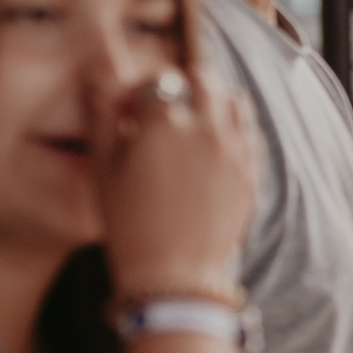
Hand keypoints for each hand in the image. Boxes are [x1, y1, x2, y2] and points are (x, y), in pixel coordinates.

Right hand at [97, 68, 257, 296]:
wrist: (174, 274)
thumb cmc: (129, 224)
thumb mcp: (103, 168)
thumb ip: (102, 115)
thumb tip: (100, 78)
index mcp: (163, 121)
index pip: (154, 81)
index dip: (137, 94)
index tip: (128, 113)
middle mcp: (206, 127)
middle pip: (200, 80)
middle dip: (180, 88)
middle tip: (163, 113)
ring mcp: (235, 148)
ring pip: (232, 100)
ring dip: (212, 103)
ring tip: (191, 126)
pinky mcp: (252, 171)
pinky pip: (249, 132)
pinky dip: (232, 129)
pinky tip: (212, 149)